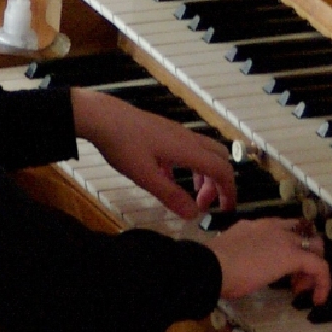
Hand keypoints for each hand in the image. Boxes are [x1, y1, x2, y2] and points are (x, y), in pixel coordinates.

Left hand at [71, 88, 235, 218]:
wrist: (102, 116)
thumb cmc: (123, 145)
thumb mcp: (146, 176)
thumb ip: (171, 195)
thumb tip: (194, 215)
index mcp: (188, 150)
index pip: (223, 170)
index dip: (229, 191)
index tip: (224, 210)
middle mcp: (186, 138)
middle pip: (218, 157)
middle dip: (218, 182)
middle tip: (203, 203)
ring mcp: (174, 132)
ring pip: (202, 152)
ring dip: (202, 174)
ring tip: (187, 195)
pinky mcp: (162, 130)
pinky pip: (184, 149)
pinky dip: (185, 166)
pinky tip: (165, 177)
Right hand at [206, 218, 330, 303]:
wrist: (212, 265)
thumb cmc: (213, 263)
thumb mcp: (231, 252)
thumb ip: (242, 253)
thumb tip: (241, 265)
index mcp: (252, 225)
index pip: (280, 230)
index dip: (284, 249)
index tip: (277, 271)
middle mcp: (270, 226)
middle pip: (302, 234)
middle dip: (304, 255)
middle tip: (294, 279)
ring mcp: (282, 238)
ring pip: (315, 246)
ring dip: (312, 267)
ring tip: (300, 288)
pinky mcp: (293, 255)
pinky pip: (319, 266)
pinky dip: (323, 282)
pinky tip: (317, 298)